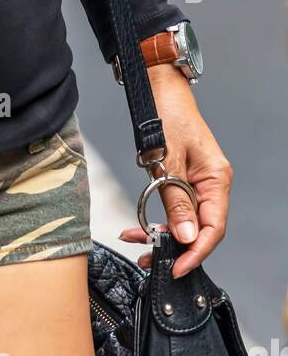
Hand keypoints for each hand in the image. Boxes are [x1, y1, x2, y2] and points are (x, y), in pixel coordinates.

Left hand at [118, 64, 232, 278]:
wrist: (158, 88)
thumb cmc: (166, 113)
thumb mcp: (168, 160)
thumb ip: (176, 200)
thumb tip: (187, 236)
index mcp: (216, 179)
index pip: (213, 227)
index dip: (196, 251)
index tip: (175, 267)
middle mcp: (211, 184)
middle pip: (199, 228)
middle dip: (174, 247)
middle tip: (148, 260)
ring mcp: (198, 182)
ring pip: (185, 221)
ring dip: (163, 235)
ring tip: (138, 243)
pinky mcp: (183, 179)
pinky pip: (176, 207)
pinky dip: (159, 219)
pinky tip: (141, 227)